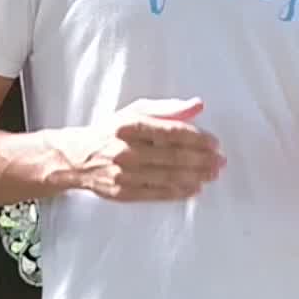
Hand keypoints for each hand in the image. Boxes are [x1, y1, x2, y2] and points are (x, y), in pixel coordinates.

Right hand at [60, 97, 225, 201]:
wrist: (78, 157)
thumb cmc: (111, 131)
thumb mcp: (136, 111)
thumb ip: (168, 109)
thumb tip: (198, 104)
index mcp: (131, 126)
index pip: (171, 132)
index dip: (197, 138)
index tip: (215, 143)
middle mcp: (127, 150)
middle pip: (173, 156)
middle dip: (202, 160)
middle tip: (220, 162)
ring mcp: (124, 173)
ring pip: (168, 177)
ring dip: (195, 177)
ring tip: (213, 175)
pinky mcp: (123, 192)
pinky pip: (156, 193)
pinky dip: (178, 192)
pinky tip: (194, 189)